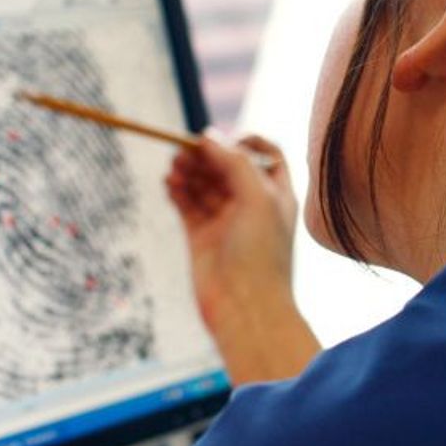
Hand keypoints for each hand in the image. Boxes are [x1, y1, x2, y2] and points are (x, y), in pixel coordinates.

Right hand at [164, 133, 318, 382]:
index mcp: (276, 194)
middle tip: (186, 150)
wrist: (245, 309)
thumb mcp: (258, 198)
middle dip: (207, 155)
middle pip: (227, 166)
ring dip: (190, 171)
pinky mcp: (201, 237)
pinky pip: (187, 204)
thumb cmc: (262, 256)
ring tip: (175, 167)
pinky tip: (169, 183)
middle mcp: (251, 206)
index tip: (226, 141)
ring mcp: (225, 221)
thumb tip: (208, 136)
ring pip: (204, 184)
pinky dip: (178, 190)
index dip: (245, 142)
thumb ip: (235, 162)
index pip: (265, 154)